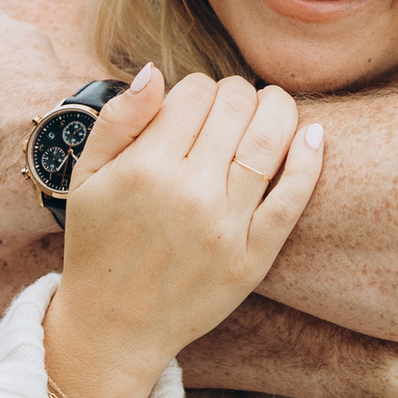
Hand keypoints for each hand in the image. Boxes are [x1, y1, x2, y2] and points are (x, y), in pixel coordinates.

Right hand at [41, 70, 325, 397]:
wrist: (114, 327)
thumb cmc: (98, 245)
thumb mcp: (86, 177)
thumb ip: (118, 119)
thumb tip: (156, 70)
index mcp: (146, 168)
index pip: (194, 92)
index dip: (197, 87)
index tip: (192, 104)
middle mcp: (190, 193)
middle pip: (236, 106)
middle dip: (236, 93)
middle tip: (231, 105)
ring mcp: (227, 226)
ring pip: (270, 139)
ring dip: (278, 109)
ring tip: (271, 106)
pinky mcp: (254, 257)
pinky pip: (293, 197)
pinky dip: (309, 159)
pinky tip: (312, 136)